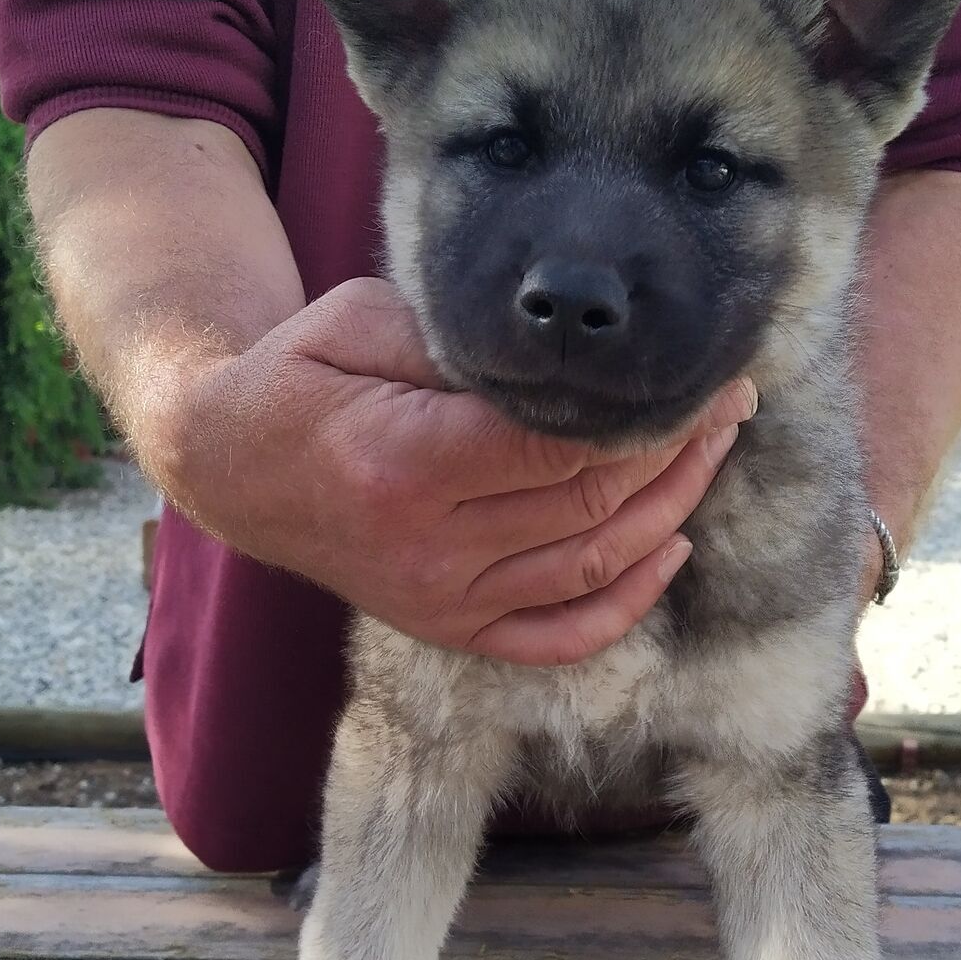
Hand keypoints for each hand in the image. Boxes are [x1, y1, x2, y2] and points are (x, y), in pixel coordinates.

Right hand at [139, 277, 756, 665]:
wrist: (230, 465)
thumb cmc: (303, 376)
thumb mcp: (364, 322)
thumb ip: (460, 340)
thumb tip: (569, 353)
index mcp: (407, 460)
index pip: (565, 445)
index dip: (650, 412)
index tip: (703, 371)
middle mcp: (430, 545)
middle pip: (593, 502)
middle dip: (679, 450)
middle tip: (730, 400)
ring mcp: (441, 598)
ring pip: (593, 566)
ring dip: (672, 510)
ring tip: (714, 451)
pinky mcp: (447, 627)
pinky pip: (558, 637)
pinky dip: (626, 601)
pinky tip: (670, 548)